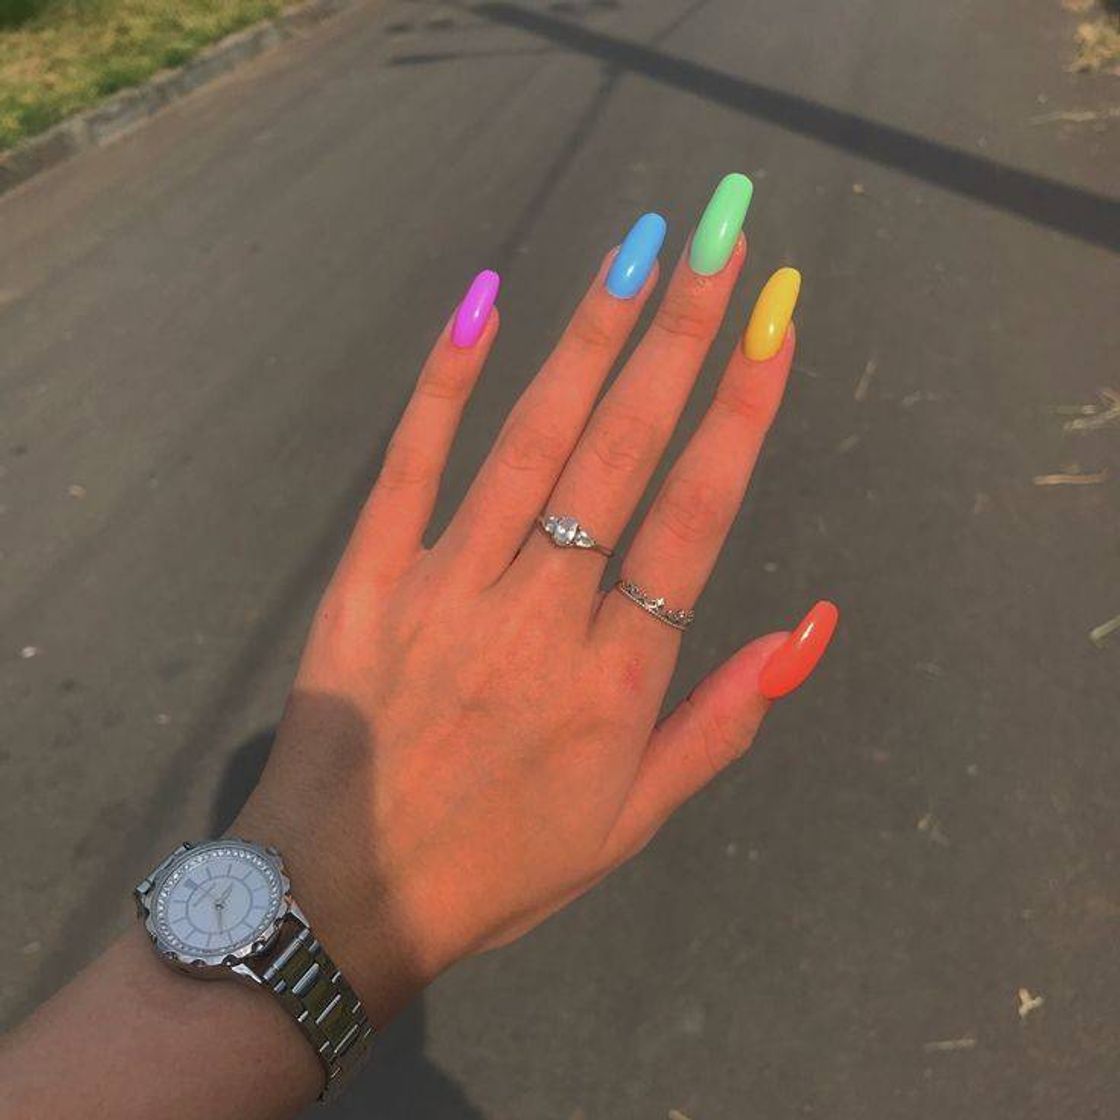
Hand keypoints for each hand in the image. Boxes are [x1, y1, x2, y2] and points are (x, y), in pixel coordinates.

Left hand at [234, 177, 836, 1021]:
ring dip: (592, 337)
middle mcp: (542, 613)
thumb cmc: (502, 865)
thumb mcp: (635, 821)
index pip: (695, 517)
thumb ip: (722, 722)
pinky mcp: (371, 574)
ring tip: (643, 250)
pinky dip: (448, 380)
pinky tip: (486, 301)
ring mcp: (449, 584)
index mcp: (616, 677)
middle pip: (624, 451)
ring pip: (533, 440)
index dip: (741, 414)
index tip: (776, 325)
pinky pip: (413, 462)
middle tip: (724, 241)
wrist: (344, 894)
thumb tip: (808, 628)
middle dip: (683, 338)